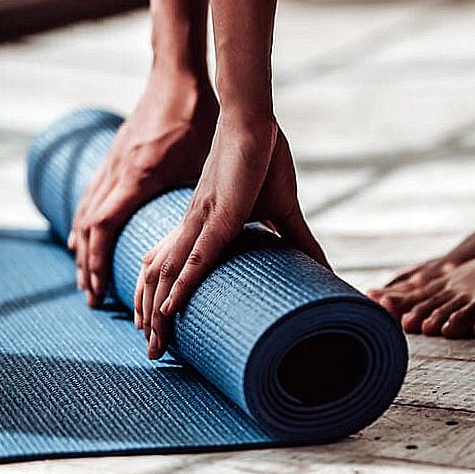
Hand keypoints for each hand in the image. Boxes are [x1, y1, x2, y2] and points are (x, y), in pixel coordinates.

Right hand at [68, 76, 216, 306]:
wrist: (176, 75)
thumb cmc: (198, 116)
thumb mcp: (208, 161)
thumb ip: (221, 198)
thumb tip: (264, 227)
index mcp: (141, 176)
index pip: (106, 226)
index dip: (100, 259)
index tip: (99, 289)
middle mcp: (120, 172)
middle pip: (90, 227)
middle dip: (88, 265)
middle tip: (91, 298)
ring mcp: (114, 162)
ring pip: (86, 211)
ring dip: (83, 246)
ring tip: (85, 277)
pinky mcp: (116, 155)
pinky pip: (92, 195)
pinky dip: (85, 220)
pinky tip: (85, 235)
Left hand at [135, 114, 327, 358]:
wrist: (255, 121)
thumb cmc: (264, 158)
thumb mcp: (282, 209)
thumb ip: (298, 239)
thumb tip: (322, 265)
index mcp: (203, 224)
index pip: (174, 268)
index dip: (164, 299)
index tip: (161, 328)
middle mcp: (193, 226)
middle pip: (160, 278)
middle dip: (152, 318)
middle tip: (154, 352)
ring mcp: (202, 220)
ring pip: (169, 275)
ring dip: (157, 312)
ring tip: (154, 344)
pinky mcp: (219, 215)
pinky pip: (194, 257)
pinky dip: (180, 284)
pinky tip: (168, 310)